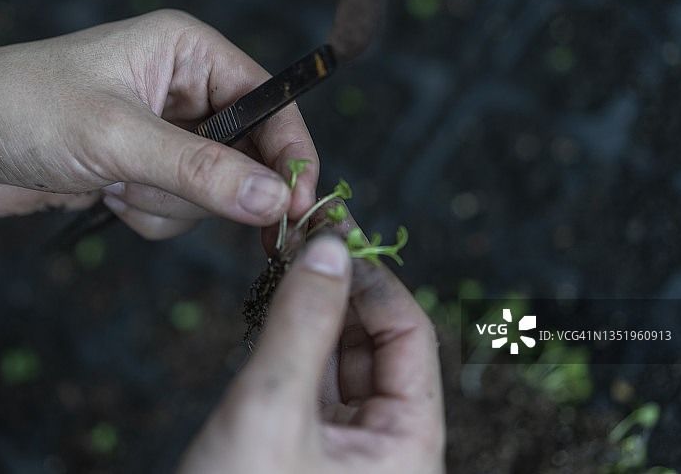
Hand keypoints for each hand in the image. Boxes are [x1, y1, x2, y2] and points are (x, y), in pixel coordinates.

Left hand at [0, 10, 317, 236]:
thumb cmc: (23, 109)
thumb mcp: (117, 136)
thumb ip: (201, 170)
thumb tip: (276, 199)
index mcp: (188, 53)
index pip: (270, 104)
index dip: (291, 155)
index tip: (299, 206)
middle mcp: (185, 89)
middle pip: (247, 155)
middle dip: (209, 186)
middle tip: (169, 194)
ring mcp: (166, 134)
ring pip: (212, 191)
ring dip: (168, 203)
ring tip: (117, 183)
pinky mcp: (146, 170)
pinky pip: (179, 209)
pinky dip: (148, 215)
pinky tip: (107, 195)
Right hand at [177, 234, 444, 472]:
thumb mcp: (271, 410)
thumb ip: (302, 323)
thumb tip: (328, 246)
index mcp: (407, 445)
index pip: (410, 337)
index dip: (373, 279)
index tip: (333, 232)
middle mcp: (385, 444)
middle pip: (376, 343)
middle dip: (342, 287)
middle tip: (304, 235)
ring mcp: (344, 447)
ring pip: (341, 358)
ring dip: (315, 308)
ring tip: (286, 258)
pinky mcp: (304, 448)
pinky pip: (311, 379)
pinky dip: (294, 339)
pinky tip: (274, 304)